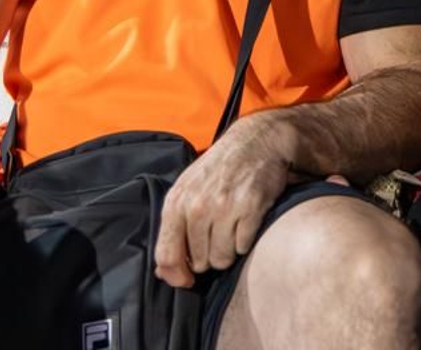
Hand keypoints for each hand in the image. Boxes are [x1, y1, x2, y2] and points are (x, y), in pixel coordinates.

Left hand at [154, 117, 292, 287]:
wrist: (256, 141)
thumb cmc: (218, 169)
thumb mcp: (186, 191)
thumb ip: (172, 229)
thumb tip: (164, 272)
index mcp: (176, 202)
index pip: (167, 255)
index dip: (177, 275)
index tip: (187, 279)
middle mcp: (198, 206)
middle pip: (199, 262)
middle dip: (209, 256)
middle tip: (217, 237)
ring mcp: (225, 207)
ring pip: (222, 258)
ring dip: (229, 251)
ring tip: (232, 230)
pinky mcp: (251, 207)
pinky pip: (244, 246)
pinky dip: (246, 240)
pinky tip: (246, 222)